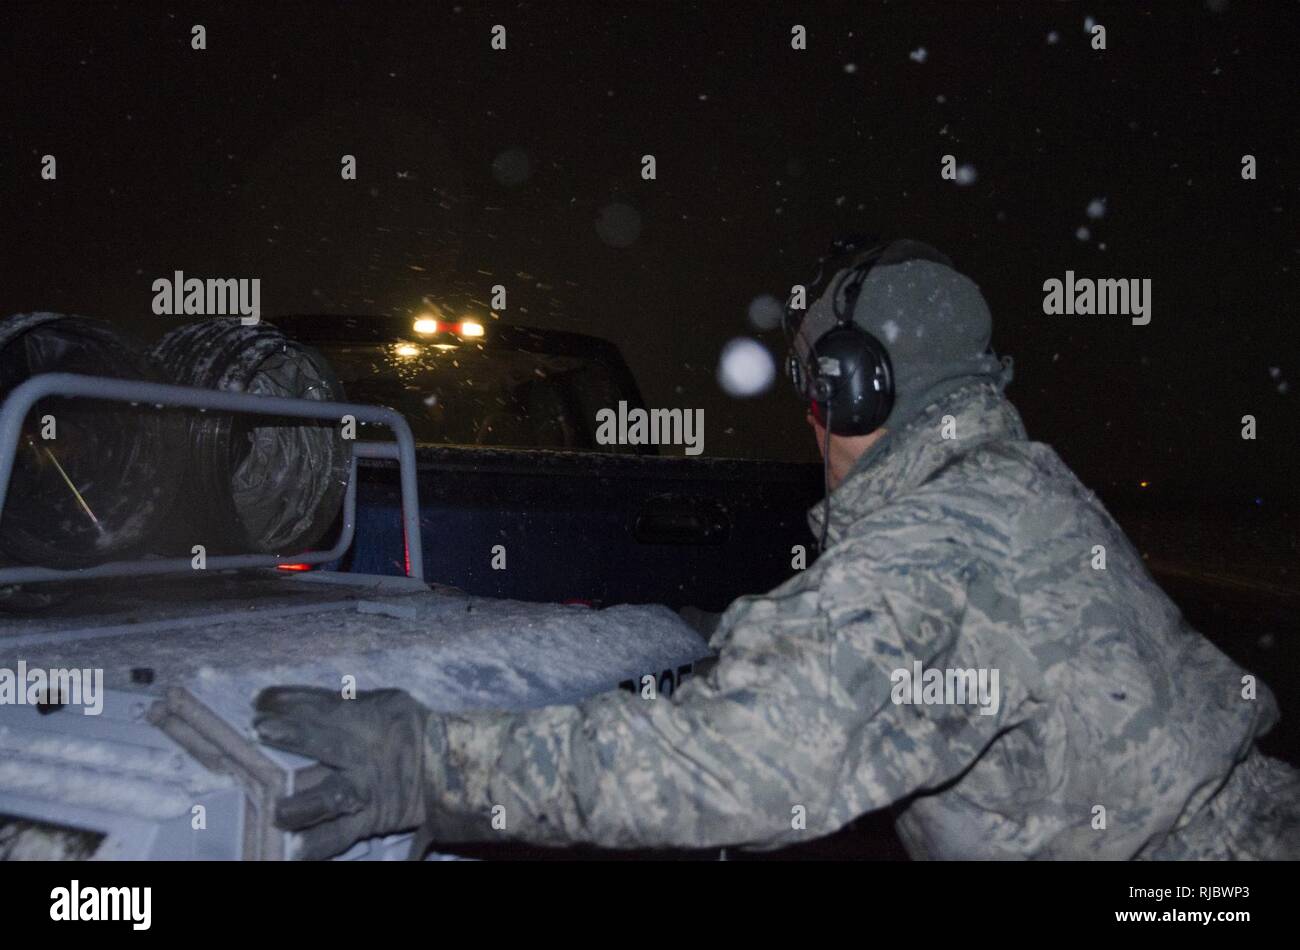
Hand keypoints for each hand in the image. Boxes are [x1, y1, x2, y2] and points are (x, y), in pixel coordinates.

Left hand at [253, 686, 432, 859]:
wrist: (454, 770)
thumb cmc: (416, 731)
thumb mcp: (391, 704)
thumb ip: (352, 704)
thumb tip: (302, 702)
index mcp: (373, 718)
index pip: (326, 704)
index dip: (290, 700)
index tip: (260, 700)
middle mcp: (367, 752)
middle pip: (326, 740)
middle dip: (293, 733)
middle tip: (259, 727)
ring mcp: (367, 789)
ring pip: (333, 796)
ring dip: (303, 803)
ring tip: (277, 811)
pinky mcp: (369, 819)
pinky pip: (342, 834)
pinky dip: (318, 843)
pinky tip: (295, 850)